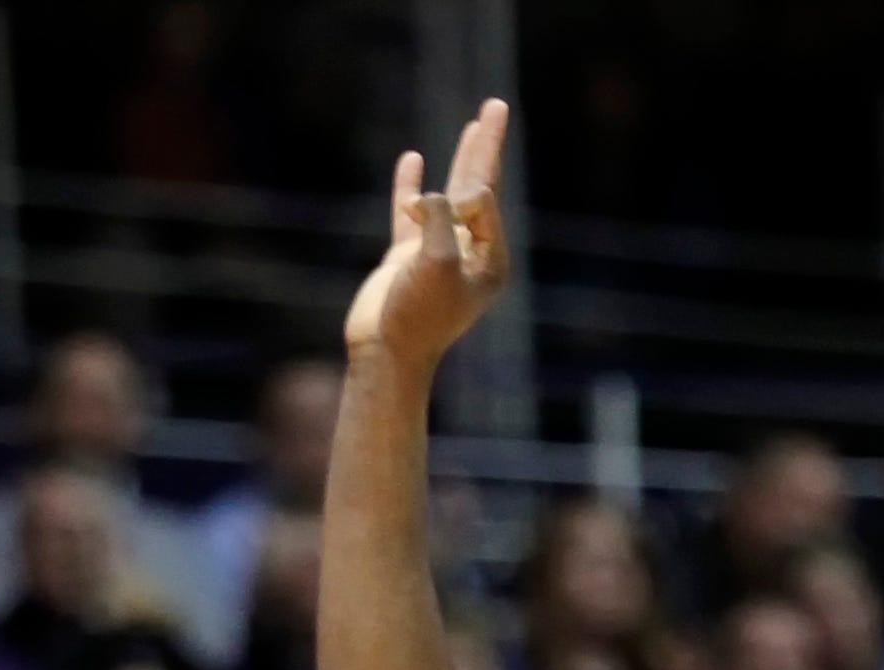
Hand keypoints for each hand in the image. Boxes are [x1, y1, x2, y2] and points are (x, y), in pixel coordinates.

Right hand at [343, 100, 510, 366]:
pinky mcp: (410, 254)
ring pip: (452, 194)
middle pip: (481, 186)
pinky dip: (410, 183)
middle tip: (497, 105)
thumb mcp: (436, 264)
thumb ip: (441, 221)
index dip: (457, 196)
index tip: (431, 222)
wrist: (386, 351)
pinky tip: (412, 160)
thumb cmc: (417, 314)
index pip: (482, 200)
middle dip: (487, 145)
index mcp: (491, 260)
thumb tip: (429, 196)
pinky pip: (412, 209)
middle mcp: (472, 253)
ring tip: (474, 126)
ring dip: (462, 158)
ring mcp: (441, 250)